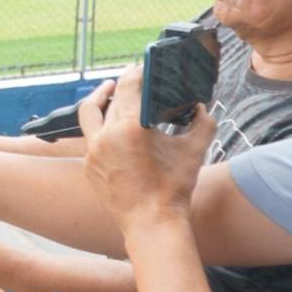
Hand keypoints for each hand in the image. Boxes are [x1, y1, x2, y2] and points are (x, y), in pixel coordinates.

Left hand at [77, 66, 216, 235]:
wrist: (152, 224)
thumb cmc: (174, 189)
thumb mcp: (194, 151)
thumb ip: (202, 123)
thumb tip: (202, 108)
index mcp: (131, 127)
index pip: (129, 86)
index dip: (136, 72)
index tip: (143, 67)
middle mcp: (106, 135)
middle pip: (111, 97)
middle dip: (123, 85)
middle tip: (135, 78)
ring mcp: (93, 151)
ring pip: (90, 113)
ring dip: (99, 99)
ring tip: (109, 90)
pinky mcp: (88, 165)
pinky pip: (89, 137)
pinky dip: (99, 126)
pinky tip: (110, 124)